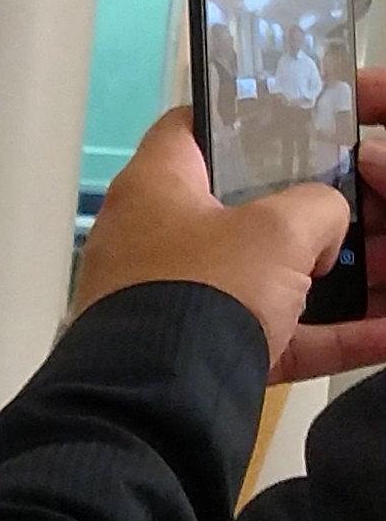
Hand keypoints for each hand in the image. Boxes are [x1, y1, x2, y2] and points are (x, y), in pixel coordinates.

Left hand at [76, 92, 385, 381]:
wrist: (162, 404)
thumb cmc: (207, 289)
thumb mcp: (278, 231)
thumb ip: (317, 207)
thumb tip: (325, 224)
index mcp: (157, 187)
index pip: (193, 127)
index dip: (242, 116)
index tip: (293, 121)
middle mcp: (160, 238)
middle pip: (245, 209)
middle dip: (311, 211)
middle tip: (362, 204)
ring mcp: (182, 300)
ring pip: (270, 278)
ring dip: (332, 277)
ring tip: (385, 264)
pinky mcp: (208, 354)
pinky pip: (281, 336)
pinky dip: (332, 335)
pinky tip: (385, 333)